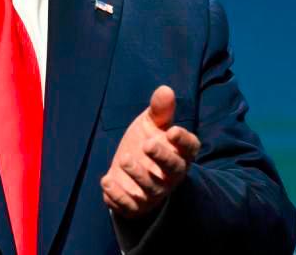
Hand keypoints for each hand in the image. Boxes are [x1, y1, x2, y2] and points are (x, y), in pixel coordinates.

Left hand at [101, 85, 200, 218]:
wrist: (130, 172)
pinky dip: (117, 196)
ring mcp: (153, 192)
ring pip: (151, 188)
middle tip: (147, 144)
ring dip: (137, 174)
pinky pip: (129, 206)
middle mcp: (170, 175)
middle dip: (162, 157)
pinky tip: (106, 180)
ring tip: (124, 159)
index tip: (172, 131)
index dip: (183, 141)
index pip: (190, 148)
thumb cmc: (147, 142)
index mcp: (179, 153)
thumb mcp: (152, 124)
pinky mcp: (135, 205)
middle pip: (173, 170)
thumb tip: (165, 89)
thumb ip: (160, 110)